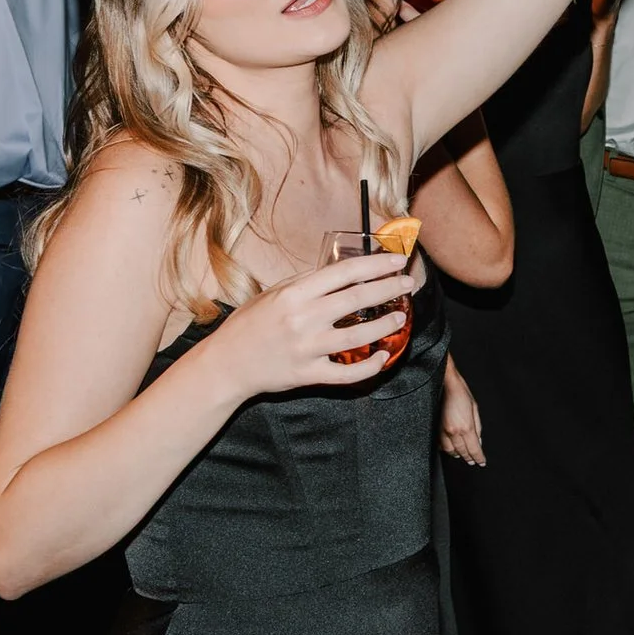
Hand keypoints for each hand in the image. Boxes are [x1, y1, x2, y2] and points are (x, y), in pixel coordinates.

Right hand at [209, 252, 416, 397]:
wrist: (226, 364)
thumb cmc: (249, 324)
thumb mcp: (273, 293)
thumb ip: (306, 282)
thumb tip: (339, 269)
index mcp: (295, 293)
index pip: (345, 272)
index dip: (375, 264)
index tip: (396, 260)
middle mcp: (302, 318)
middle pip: (357, 299)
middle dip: (388, 288)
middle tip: (407, 283)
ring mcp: (306, 348)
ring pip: (357, 337)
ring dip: (384, 326)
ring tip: (401, 316)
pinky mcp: (307, 374)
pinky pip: (345, 373)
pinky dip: (368, 368)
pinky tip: (382, 358)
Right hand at [439, 355, 484, 466]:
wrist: (444, 383)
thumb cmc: (461, 392)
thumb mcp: (475, 409)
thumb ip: (477, 428)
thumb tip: (479, 441)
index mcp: (466, 427)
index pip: (474, 449)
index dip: (479, 458)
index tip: (481, 462)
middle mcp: (453, 432)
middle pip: (462, 452)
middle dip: (469, 457)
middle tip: (473, 460)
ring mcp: (442, 431)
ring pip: (450, 451)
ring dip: (457, 454)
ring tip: (462, 455)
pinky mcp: (434, 429)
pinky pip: (439, 444)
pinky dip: (445, 448)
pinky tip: (450, 448)